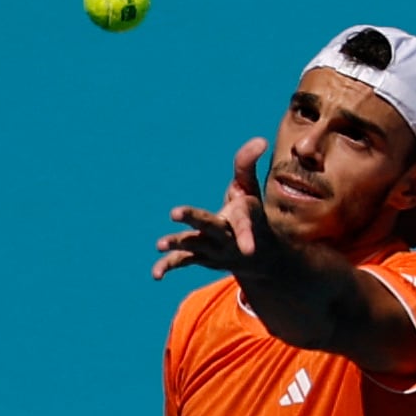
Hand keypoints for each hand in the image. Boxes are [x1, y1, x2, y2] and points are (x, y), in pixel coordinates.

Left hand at [152, 137, 275, 281]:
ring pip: (193, 245)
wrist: (257, 257)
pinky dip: (168, 266)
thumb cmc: (251, 215)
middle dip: (194, 218)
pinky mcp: (200, 257)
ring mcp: (212, 249)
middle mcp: (227, 236)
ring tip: (159, 244)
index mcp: (242, 218)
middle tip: (175, 212)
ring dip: (177, 243)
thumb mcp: (250, 190)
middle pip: (209, 226)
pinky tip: (155, 275)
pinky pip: (183, 261)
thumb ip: (247, 165)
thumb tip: (260, 140)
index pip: (244, 223)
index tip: (248, 248)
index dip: (245, 235)